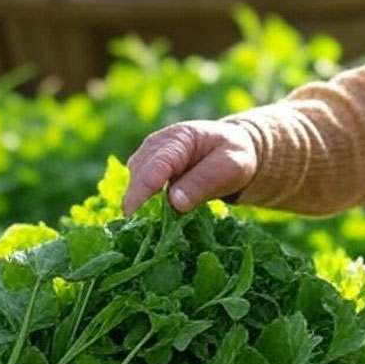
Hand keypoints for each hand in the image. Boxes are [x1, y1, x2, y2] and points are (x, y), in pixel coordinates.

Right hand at [122, 120, 257, 214]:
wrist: (231, 152)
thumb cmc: (233, 157)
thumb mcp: (230, 167)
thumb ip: (204, 182)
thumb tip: (174, 203)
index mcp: (180, 137)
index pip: (157, 164)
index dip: (143, 188)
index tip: (131, 210)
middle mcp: (158, 145)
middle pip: (139, 173)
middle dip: (136, 197)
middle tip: (141, 226)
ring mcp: (150, 158)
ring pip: (135, 182)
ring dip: (139, 201)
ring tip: (151, 223)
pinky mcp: (148, 172)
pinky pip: (138, 188)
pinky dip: (142, 202)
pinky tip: (152, 217)